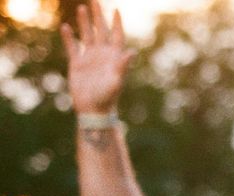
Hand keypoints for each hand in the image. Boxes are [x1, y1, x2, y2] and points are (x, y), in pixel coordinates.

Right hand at [61, 0, 132, 114]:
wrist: (94, 110)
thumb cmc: (108, 98)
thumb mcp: (116, 81)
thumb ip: (123, 66)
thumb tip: (131, 52)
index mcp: (114, 58)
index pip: (116, 36)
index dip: (116, 23)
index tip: (116, 9)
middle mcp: (102, 55)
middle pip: (101, 31)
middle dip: (99, 16)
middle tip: (96, 0)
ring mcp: (90, 59)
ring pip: (87, 36)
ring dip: (85, 23)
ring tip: (83, 8)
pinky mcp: (77, 65)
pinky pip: (72, 47)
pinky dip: (69, 37)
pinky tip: (66, 27)